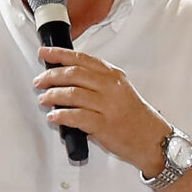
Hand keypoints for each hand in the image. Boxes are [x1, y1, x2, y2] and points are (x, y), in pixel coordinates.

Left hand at [34, 49, 169, 173]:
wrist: (152, 138)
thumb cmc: (134, 116)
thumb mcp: (119, 90)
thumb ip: (97, 81)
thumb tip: (66, 77)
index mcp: (113, 76)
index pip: (82, 59)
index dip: (60, 54)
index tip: (44, 52)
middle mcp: (110, 87)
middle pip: (74, 74)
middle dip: (51, 76)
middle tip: (39, 81)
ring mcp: (108, 106)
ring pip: (72, 94)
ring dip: (52, 96)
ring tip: (43, 99)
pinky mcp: (104, 125)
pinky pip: (76, 116)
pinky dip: (61, 115)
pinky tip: (53, 116)